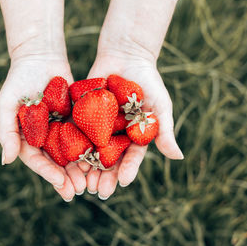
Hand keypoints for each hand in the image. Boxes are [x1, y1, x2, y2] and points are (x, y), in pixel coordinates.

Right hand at [0, 55, 85, 200]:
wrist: (40, 56)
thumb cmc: (19, 79)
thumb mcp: (7, 105)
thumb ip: (6, 132)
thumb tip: (6, 161)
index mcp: (26, 137)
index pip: (37, 160)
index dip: (48, 174)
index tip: (61, 185)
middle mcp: (44, 136)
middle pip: (55, 161)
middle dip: (66, 178)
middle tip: (78, 192)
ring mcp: (60, 128)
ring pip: (71, 152)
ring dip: (79, 168)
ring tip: (90, 182)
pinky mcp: (75, 118)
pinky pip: (83, 135)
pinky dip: (89, 148)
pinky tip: (99, 159)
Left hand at [83, 50, 183, 199]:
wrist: (126, 54)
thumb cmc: (148, 80)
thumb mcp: (160, 105)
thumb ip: (164, 131)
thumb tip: (178, 158)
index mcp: (133, 136)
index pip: (130, 158)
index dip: (127, 170)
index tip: (122, 183)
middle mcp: (114, 135)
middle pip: (109, 160)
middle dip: (104, 176)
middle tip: (98, 191)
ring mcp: (97, 126)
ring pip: (90, 150)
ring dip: (86, 167)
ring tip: (82, 181)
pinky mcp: (82, 114)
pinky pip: (76, 131)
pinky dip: (72, 145)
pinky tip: (67, 157)